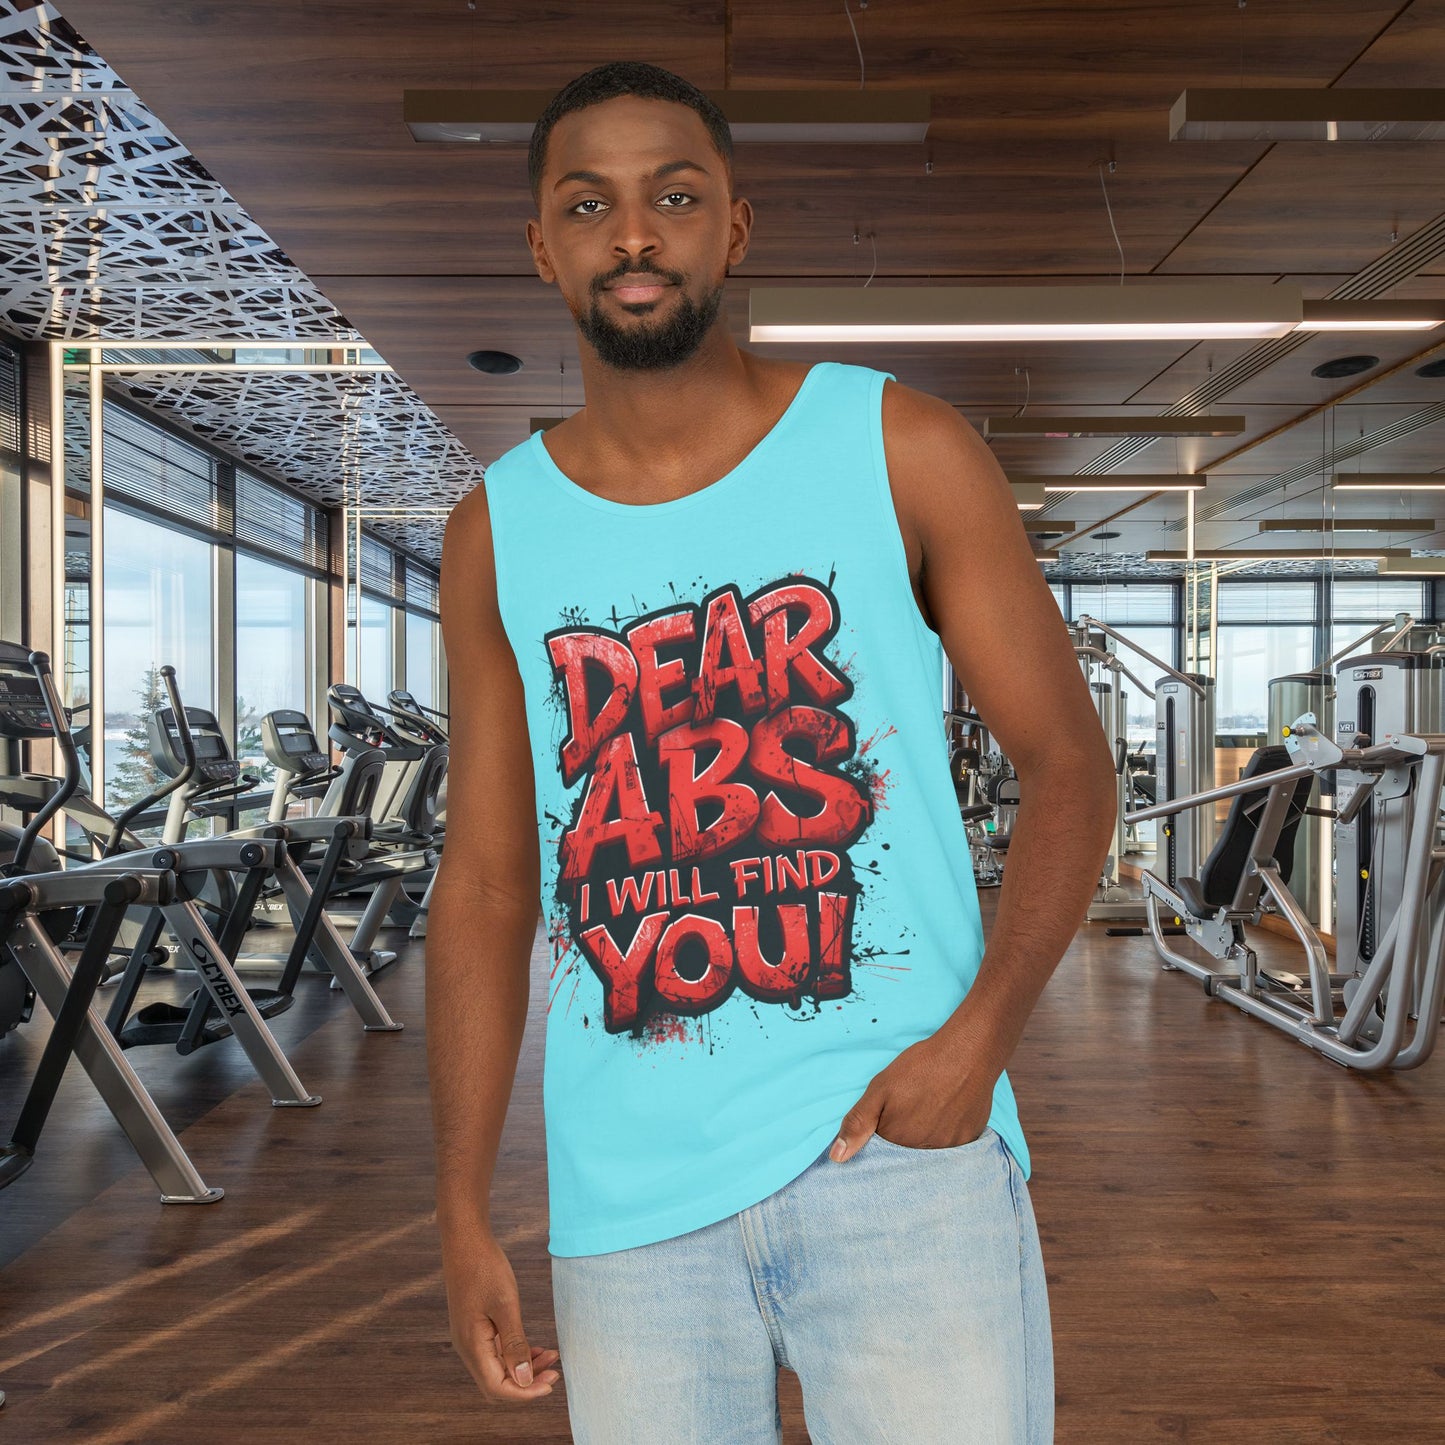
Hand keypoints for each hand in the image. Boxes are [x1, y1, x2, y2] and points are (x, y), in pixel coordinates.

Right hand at [440, 1222, 561, 1402]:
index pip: (498, 1388)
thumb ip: (515, 1344)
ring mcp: (470, 1338)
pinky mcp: (475, 1327)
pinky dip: (516, 1354)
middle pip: (497, 1383)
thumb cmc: (485, 1269)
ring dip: (524, 1368)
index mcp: (473, 1346)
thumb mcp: (506, 1305)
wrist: (465, 1241)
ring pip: (498, 1367)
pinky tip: (536, 1348)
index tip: (551, 1383)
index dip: (525, 1392)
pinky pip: (496, 1351)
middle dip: (526, 1384)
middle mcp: (468, 1348)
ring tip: (551, 1357)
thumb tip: (524, 1380)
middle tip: (555, 1373)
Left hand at [828, 1032, 996, 1161]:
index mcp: (898, 1141)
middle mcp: (924, 1152)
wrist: (967, 1053)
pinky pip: (952, 1149)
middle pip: (905, 1156)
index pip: (881, 1155)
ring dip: (924, 1139)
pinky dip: (945, 1136)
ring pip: (928, 1153)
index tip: (886, 1121)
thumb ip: (858, 1122)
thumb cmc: (921, 1067)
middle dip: (902, 1140)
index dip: (880, 1138)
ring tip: (928, 1111)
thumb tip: (836, 1158)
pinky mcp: (969, 1141)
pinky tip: (946, 1114)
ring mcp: (949, 1149)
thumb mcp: (880, 1088)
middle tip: (911, 1110)